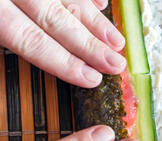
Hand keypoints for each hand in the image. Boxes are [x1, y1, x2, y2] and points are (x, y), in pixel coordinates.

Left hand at [0, 0, 125, 87]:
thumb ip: (4, 35)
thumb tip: (30, 55)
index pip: (31, 41)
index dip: (64, 62)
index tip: (91, 79)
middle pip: (56, 20)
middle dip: (90, 45)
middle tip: (115, 64)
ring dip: (95, 22)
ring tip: (117, 42)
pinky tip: (101, 4)